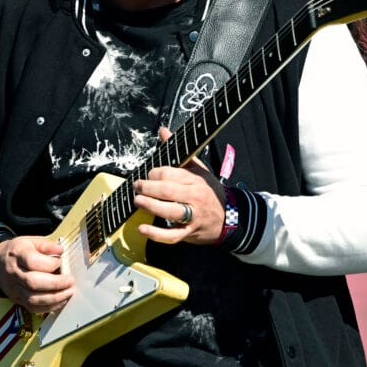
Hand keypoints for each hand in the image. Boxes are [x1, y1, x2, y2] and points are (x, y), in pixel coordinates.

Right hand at [0, 236, 74, 313]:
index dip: (49, 264)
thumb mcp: (31, 241)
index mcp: (18, 254)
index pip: (32, 261)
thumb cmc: (18, 251)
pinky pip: (32, 307)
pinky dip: (48, 307)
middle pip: (33, 282)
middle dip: (55, 283)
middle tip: (70, 281)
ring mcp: (14, 288)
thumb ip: (46, 245)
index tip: (60, 262)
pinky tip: (60, 301)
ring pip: (33, 298)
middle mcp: (14, 273)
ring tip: (68, 292)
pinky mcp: (17, 299)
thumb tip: (60, 250)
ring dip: (54, 298)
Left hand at [133, 128, 225, 244]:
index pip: (171, 174)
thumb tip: (163, 131)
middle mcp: (195, 197)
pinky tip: (143, 228)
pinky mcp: (189, 232)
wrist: (229, 217)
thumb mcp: (199, 169)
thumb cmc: (209, 191)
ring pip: (170, 211)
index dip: (155, 173)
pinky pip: (172, 235)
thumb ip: (180, 153)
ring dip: (150, 205)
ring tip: (137, 200)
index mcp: (196, 180)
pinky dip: (156, 234)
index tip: (147, 174)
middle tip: (137, 186)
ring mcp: (193, 216)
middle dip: (148, 187)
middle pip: (168, 191)